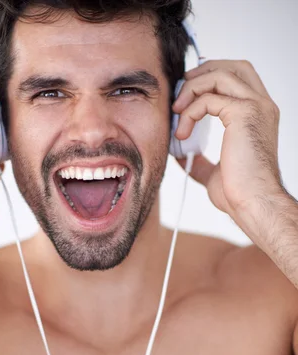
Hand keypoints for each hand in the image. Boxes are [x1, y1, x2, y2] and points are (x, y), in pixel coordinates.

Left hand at [172, 60, 282, 213]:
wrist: (252, 203)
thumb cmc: (239, 193)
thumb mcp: (214, 172)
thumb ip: (200, 160)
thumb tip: (180, 155)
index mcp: (259, 115)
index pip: (238, 78)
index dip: (211, 78)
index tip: (187, 96)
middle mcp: (262, 105)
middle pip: (232, 66)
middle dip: (201, 73)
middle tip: (179, 94)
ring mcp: (255, 106)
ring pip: (219, 75)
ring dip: (191, 89)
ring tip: (176, 112)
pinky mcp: (243, 113)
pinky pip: (208, 98)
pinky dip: (189, 111)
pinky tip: (182, 132)